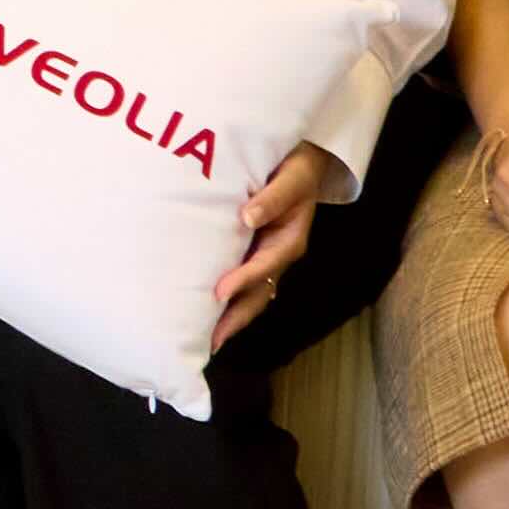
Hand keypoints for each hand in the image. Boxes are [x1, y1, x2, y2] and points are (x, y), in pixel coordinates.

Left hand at [208, 144, 333, 340]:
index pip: (265, 265)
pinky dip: (229, 301)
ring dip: (231, 317)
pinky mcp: (255, 255)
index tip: (219, 294)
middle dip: (236, 318)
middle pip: (259, 294)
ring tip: (206, 340)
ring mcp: (268, 258)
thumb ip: (273, 197)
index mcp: (290, 239)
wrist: (302, 166)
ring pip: (252, 295)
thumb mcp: (292, 178)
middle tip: (210, 341)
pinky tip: (207, 314)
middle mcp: (279, 255)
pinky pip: (244, 284)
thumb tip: (247, 217)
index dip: (243, 280)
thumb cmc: (296, 170)